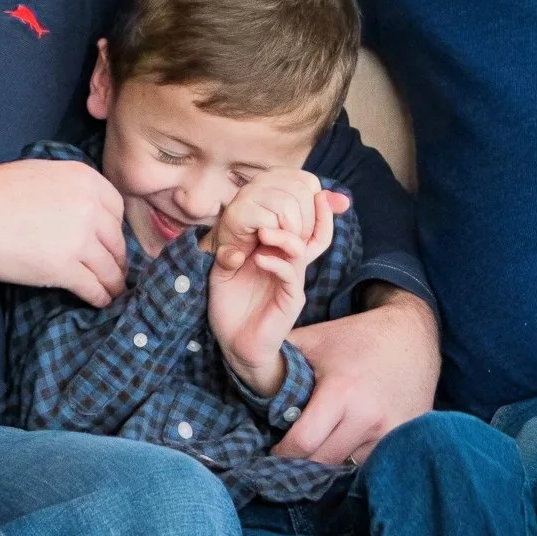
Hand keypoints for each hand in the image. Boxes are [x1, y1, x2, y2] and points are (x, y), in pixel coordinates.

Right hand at [0, 159, 127, 306]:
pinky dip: (98, 296)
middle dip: (116, 259)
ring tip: (113, 291)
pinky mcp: (64, 268)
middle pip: (116, 241)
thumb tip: (83, 210)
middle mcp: (89, 208)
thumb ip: (70, 189)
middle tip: (115, 270)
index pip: (117, 209)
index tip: (109, 242)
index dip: (114, 230)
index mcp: (85, 180)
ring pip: (108, 268)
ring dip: (113, 283)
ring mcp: (79, 239)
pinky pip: (92, 287)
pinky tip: (99, 300)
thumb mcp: (44, 174)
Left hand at [208, 171, 347, 396]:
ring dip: (284, 238)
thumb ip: (229, 250)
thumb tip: (232, 234)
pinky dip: (276, 263)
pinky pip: (291, 275)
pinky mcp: (290, 300)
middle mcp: (290, 266)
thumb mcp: (224, 271)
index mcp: (278, 256)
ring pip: (300, 251)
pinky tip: (259, 259)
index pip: (299, 227)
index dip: (302, 208)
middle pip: (312, 234)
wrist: (235, 345)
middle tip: (288, 201)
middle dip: (306, 214)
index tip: (290, 190)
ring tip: (264, 232)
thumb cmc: (231, 306)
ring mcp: (292, 283)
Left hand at [271, 286, 440, 463]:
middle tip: (289, 456)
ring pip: (346, 466)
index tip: (273, 451)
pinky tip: (343, 443)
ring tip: (317, 448)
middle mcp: (368, 417)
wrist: (412, 335)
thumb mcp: (315, 341)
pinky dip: (353, 457)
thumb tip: (243, 375)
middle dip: (301, 462)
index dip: (282, 453)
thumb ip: (280, 361)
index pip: (303, 443)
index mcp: (342, 392)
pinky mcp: (404, 437)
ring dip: (328, 462)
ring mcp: (390, 431)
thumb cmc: (357, 338)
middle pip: (322, 462)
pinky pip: (369, 461)